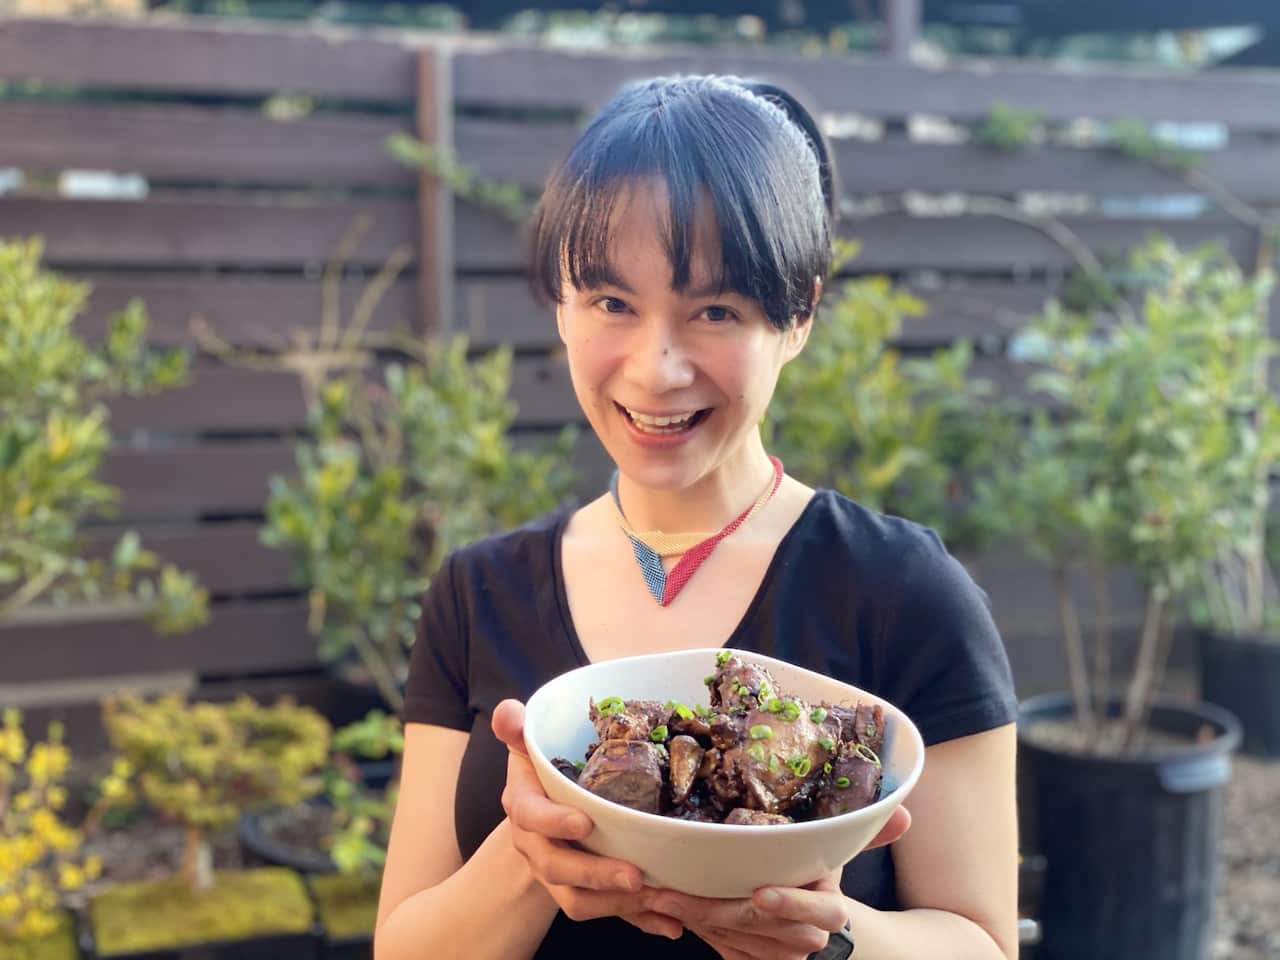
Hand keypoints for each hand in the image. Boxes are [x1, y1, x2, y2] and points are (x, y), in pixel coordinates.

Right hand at [491, 699, 683, 939]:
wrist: (540, 818)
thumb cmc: (542, 776)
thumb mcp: (529, 748)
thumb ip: (520, 729)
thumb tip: (507, 712)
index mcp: (524, 808)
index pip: (531, 816)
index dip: (554, 822)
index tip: (583, 822)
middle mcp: (537, 847)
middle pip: (559, 869)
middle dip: (596, 875)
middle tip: (634, 875)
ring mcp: (559, 875)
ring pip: (580, 900)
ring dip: (619, 905)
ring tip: (658, 898)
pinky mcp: (585, 893)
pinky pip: (610, 913)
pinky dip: (639, 921)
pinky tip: (669, 924)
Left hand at [647, 806, 910, 959]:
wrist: (816, 927)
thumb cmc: (819, 877)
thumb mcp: (838, 853)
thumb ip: (865, 832)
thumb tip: (904, 810)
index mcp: (829, 911)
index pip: (821, 916)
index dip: (791, 905)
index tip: (762, 892)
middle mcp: (804, 943)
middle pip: (762, 931)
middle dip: (717, 911)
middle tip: (676, 891)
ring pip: (734, 944)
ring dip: (695, 919)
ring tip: (660, 895)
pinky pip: (722, 953)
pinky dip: (695, 931)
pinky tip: (667, 909)